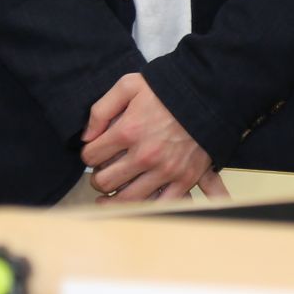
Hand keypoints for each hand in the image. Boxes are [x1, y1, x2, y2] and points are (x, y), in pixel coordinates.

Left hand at [79, 72, 228, 202]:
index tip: (95, 153)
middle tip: (104, 172)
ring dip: (115, 198)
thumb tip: (86, 136)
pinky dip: (145, 208)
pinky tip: (136, 203)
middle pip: (105, 182)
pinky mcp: (184, 180)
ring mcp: (165, 170)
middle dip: (99, 178)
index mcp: (128, 131)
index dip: (89, 154)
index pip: (91, 156)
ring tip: (112, 193)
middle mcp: (145, 155)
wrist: (208, 93)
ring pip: (126, 200)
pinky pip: (159, 205)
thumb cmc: (168, 89)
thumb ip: (101, 109)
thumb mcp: (129, 85)